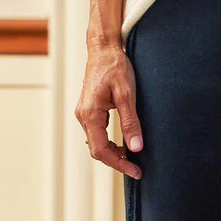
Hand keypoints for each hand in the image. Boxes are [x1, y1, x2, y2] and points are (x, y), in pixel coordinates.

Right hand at [75, 40, 143, 179]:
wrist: (103, 49)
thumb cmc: (115, 67)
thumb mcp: (127, 94)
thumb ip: (130, 122)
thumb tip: (136, 147)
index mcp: (90, 114)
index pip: (101, 150)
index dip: (119, 164)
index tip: (135, 171)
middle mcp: (83, 116)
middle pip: (97, 150)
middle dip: (116, 162)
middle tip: (136, 168)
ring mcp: (84, 113)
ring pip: (96, 143)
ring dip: (112, 153)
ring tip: (132, 157)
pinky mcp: (89, 110)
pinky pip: (96, 134)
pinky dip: (109, 143)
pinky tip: (123, 144)